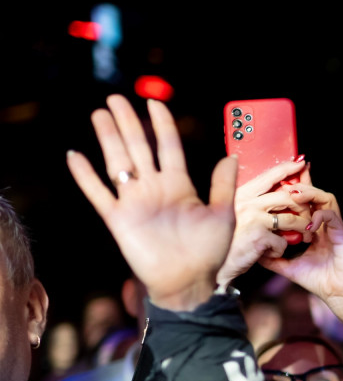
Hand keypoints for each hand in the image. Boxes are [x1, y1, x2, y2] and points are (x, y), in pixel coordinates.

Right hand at [67, 96, 235, 310]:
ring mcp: (135, 202)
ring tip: (99, 114)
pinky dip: (85, 176)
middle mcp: (155, 188)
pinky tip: (75, 156)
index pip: (168, 146)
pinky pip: (99, 194)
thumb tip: (230, 155)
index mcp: (179, 185)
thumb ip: (223, 185)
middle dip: (128, 123)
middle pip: (139, 147)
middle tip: (116, 98)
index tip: (153, 103)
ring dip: (108, 138)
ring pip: (118, 162)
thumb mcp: (223, 214)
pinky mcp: (119, 219)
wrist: (189, 282)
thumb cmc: (209, 251)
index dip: (160, 124)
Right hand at [215, 158, 315, 287]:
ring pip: (292, 219)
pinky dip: (281, 249)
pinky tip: (271, 253)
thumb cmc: (226, 241)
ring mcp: (253, 219)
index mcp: (241, 194)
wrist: (210, 266)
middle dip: (304, 207)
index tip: (302, 163)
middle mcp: (247, 202)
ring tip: (303, 237)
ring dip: (301, 230)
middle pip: (288, 197)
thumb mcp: (234, 214)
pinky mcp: (258, 236)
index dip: (287, 168)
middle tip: (310, 217)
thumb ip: (253, 203)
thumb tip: (280, 192)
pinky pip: (283, 241)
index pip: (269, 175)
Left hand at [257, 191, 342, 329]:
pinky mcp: (342, 234)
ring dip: (311, 194)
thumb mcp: (289, 267)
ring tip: (295, 196)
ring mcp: (334, 228)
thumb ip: (274, 259)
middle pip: (316, 195)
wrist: (336, 295)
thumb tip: (255, 253)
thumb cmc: (318, 281)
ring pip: (326, 199)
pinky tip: (308, 225)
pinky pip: (332, 216)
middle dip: (302, 186)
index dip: (295, 192)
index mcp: (314, 229)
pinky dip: (319, 215)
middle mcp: (325, 225)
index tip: (278, 186)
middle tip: (286, 185)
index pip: (305, 203)